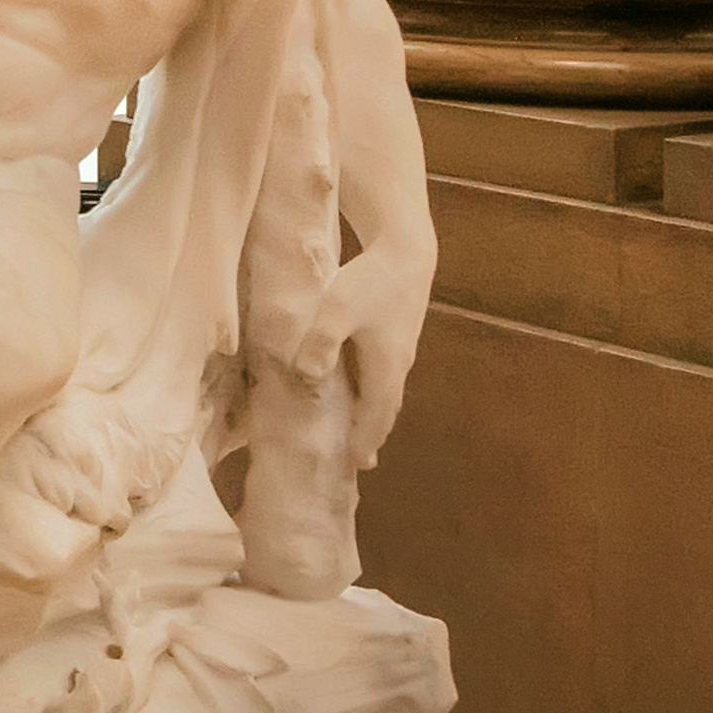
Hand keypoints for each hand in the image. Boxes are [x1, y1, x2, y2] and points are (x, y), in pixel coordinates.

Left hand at [295, 242, 429, 468]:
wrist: (405, 249)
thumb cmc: (370, 279)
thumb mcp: (337, 309)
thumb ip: (320, 344)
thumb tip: (307, 377)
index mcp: (386, 366)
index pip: (377, 414)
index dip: (366, 439)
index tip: (359, 464)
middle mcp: (398, 363)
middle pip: (386, 407)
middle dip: (373, 433)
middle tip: (362, 460)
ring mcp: (400, 348)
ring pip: (386, 390)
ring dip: (375, 413)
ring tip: (362, 430)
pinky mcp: (396, 333)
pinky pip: (384, 374)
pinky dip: (374, 391)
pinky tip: (361, 388)